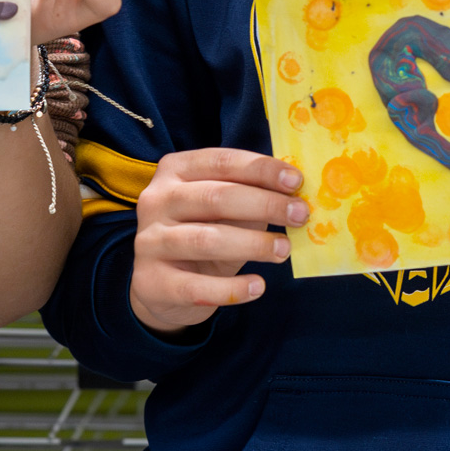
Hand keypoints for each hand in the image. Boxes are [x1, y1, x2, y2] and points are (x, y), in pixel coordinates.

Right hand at [129, 149, 306, 332]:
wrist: (162, 287)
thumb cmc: (203, 234)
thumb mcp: (224, 211)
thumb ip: (252, 197)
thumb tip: (296, 195)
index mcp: (175, 171)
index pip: (221, 161)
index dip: (261, 169)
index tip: (296, 181)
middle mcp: (156, 200)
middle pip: (215, 196)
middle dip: (265, 204)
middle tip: (300, 215)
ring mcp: (149, 241)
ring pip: (206, 239)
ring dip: (253, 244)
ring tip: (284, 251)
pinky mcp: (151, 282)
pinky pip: (196, 286)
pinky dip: (231, 289)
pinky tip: (257, 286)